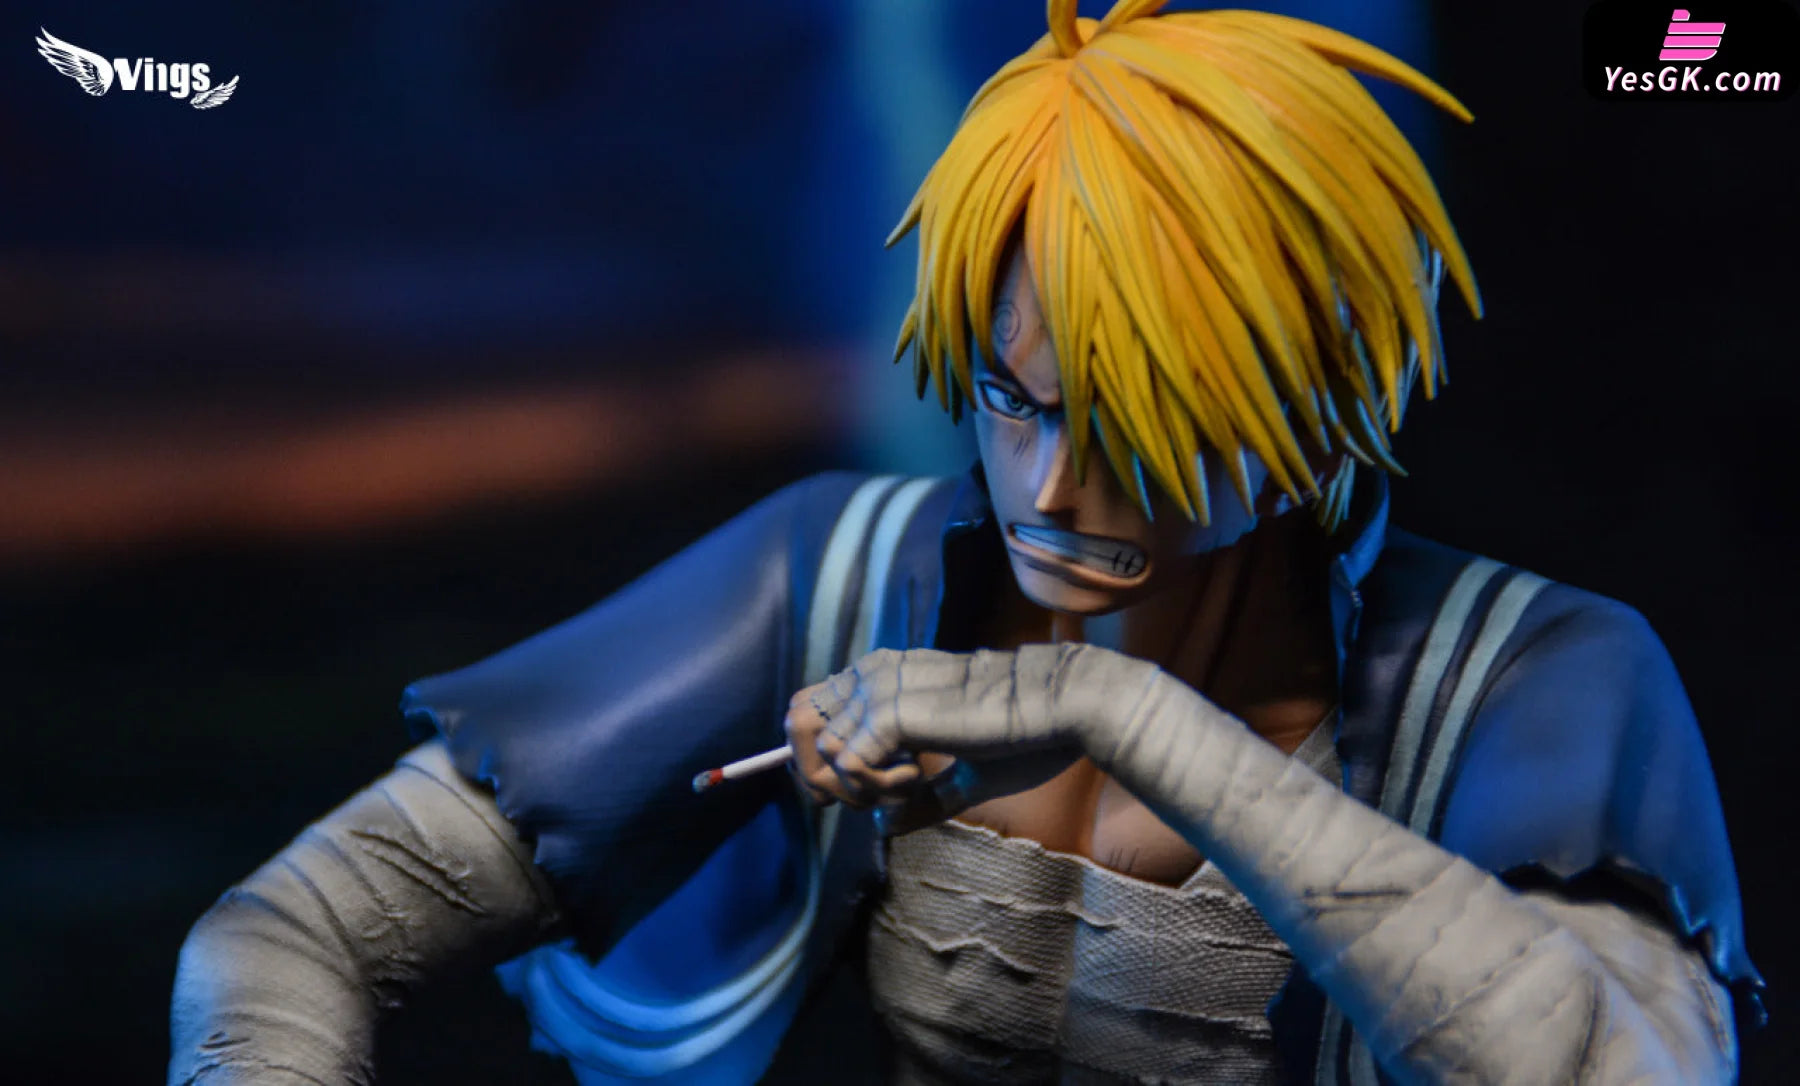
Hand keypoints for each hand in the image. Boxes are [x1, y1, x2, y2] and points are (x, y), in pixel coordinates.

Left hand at [784, 645, 1150, 832]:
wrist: (1063, 709)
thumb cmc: (1026, 736)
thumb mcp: (963, 775)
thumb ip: (920, 798)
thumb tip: (880, 828)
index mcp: (884, 675)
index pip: (809, 713)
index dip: (821, 763)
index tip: (866, 793)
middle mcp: (871, 673)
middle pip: (797, 733)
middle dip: (827, 780)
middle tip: (886, 793)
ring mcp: (878, 689)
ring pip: (822, 755)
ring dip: (861, 787)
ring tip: (913, 783)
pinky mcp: (890, 713)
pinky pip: (849, 768)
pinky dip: (879, 789)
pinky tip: (920, 778)